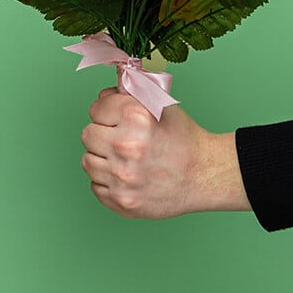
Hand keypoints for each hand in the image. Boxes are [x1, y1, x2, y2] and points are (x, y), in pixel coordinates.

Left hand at [80, 88, 249, 218]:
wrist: (205, 176)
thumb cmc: (183, 139)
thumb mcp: (159, 104)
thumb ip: (128, 92)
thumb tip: (102, 91)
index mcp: (135, 117)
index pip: (95, 109)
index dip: (109, 113)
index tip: (122, 120)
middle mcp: (127, 146)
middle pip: (87, 135)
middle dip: (103, 135)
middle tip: (124, 140)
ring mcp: (123, 177)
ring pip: (88, 162)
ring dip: (103, 159)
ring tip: (125, 159)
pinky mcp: (122, 201)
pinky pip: (95, 186)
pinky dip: (108, 182)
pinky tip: (128, 176)